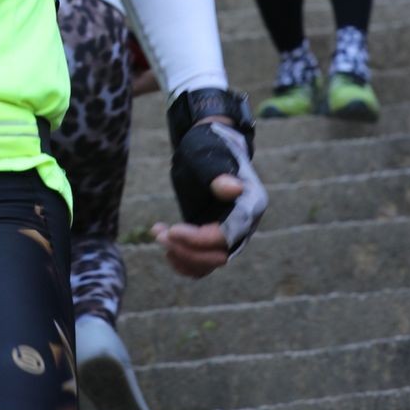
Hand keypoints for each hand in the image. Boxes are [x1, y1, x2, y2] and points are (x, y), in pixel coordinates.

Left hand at [157, 118, 267, 278]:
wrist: (206, 146)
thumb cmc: (207, 147)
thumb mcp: (208, 157)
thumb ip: (218, 174)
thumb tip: (235, 188)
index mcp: (250, 204)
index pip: (225, 236)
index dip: (197, 239)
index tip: (171, 230)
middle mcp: (245, 224)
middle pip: (219, 255)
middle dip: (186, 250)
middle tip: (159, 234)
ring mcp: (232, 232)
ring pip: (211, 262)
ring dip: (182, 257)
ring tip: (159, 236)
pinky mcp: (216, 236)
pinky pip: (205, 262)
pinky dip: (186, 263)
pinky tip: (167, 251)